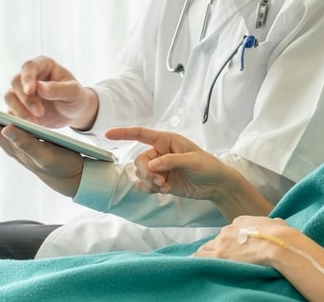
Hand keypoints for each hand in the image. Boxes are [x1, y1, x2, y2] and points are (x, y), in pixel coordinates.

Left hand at [0, 118, 85, 196]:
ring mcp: (18, 144)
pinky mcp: (27, 141)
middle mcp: (11, 145)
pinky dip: (4, 120)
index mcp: (13, 146)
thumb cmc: (60, 166)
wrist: (71, 177)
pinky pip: (11, 127)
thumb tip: (6, 128)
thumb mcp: (45, 155)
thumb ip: (26, 143)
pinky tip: (3, 116)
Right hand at [5, 55, 97, 129]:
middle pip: (16, 82)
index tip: (30, 91)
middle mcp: (30, 76)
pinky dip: (16, 119)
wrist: (74, 113)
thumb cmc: (76, 97)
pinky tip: (27, 126)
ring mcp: (22, 92)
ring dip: (20, 110)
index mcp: (45, 65)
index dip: (27, 77)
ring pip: (10, 97)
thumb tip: (39, 87)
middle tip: (40, 112)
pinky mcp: (18, 107)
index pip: (30, 66)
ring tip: (35, 122)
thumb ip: (58, 89)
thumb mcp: (73, 92)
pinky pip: (10, 111)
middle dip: (26, 99)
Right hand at [105, 126, 228, 199]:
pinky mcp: (160, 181)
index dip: (125, 133)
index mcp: (168, 141)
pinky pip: (144, 185)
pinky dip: (150, 189)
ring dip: (150, 182)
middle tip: (160, 182)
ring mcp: (160, 168)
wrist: (215, 185)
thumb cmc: (208, 166)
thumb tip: (152, 164)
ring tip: (166, 187)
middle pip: (139, 160)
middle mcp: (161, 152)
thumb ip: (171, 161)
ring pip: (140, 174)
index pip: (142, 134)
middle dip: (146, 172)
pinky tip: (164, 190)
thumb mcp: (192, 160)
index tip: (108, 134)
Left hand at [193, 216, 290, 264]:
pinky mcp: (219, 255)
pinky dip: (199, 261)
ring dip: (208, 255)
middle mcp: (228, 229)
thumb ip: (268, 223)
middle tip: (223, 259)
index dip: (230, 241)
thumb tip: (274, 225)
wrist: (276, 244)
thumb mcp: (275, 222)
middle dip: (219, 248)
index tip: (234, 248)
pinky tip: (199, 267)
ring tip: (210, 265)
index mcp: (240, 221)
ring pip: (206, 249)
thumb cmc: (279, 235)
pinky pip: (200, 257)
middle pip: (217, 240)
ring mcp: (222, 242)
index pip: (228, 232)